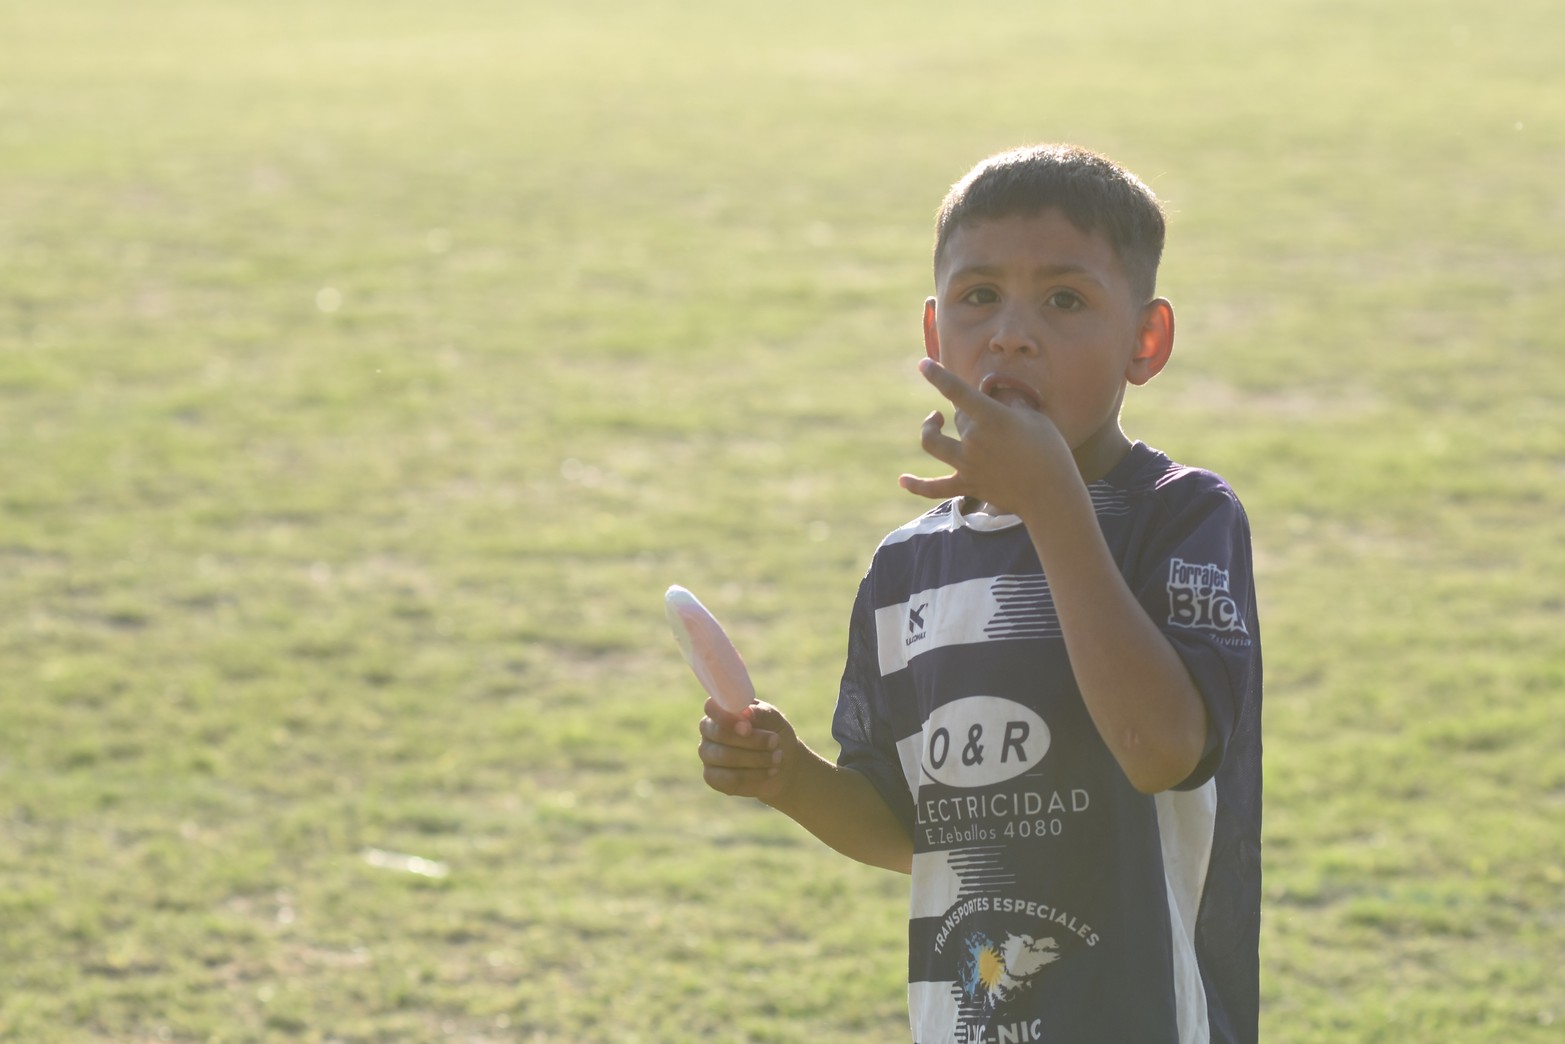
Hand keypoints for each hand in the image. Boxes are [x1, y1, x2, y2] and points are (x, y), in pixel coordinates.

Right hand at [698, 698, 799, 801]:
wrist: (783, 765)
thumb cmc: (774, 733)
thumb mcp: (773, 718)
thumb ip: (760, 712)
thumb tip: (746, 712)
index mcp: (720, 710)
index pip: (711, 707)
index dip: (726, 717)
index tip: (748, 726)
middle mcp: (708, 731)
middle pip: (720, 734)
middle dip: (752, 740)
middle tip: (775, 741)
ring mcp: (708, 755)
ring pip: (726, 757)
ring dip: (757, 758)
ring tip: (778, 757)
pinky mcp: (712, 778)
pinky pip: (730, 778)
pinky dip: (754, 776)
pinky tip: (770, 772)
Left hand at [898, 358, 1074, 515]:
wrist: (1051, 494)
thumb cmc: (1049, 452)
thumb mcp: (1035, 418)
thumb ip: (1012, 404)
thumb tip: (999, 396)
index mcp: (991, 418)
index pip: (957, 391)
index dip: (937, 376)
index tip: (923, 364)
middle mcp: (973, 440)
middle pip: (956, 419)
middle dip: (967, 413)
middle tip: (987, 417)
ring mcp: (967, 465)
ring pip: (933, 443)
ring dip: (929, 430)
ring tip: (934, 422)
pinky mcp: (967, 486)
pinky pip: (935, 488)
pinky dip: (917, 485)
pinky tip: (902, 480)